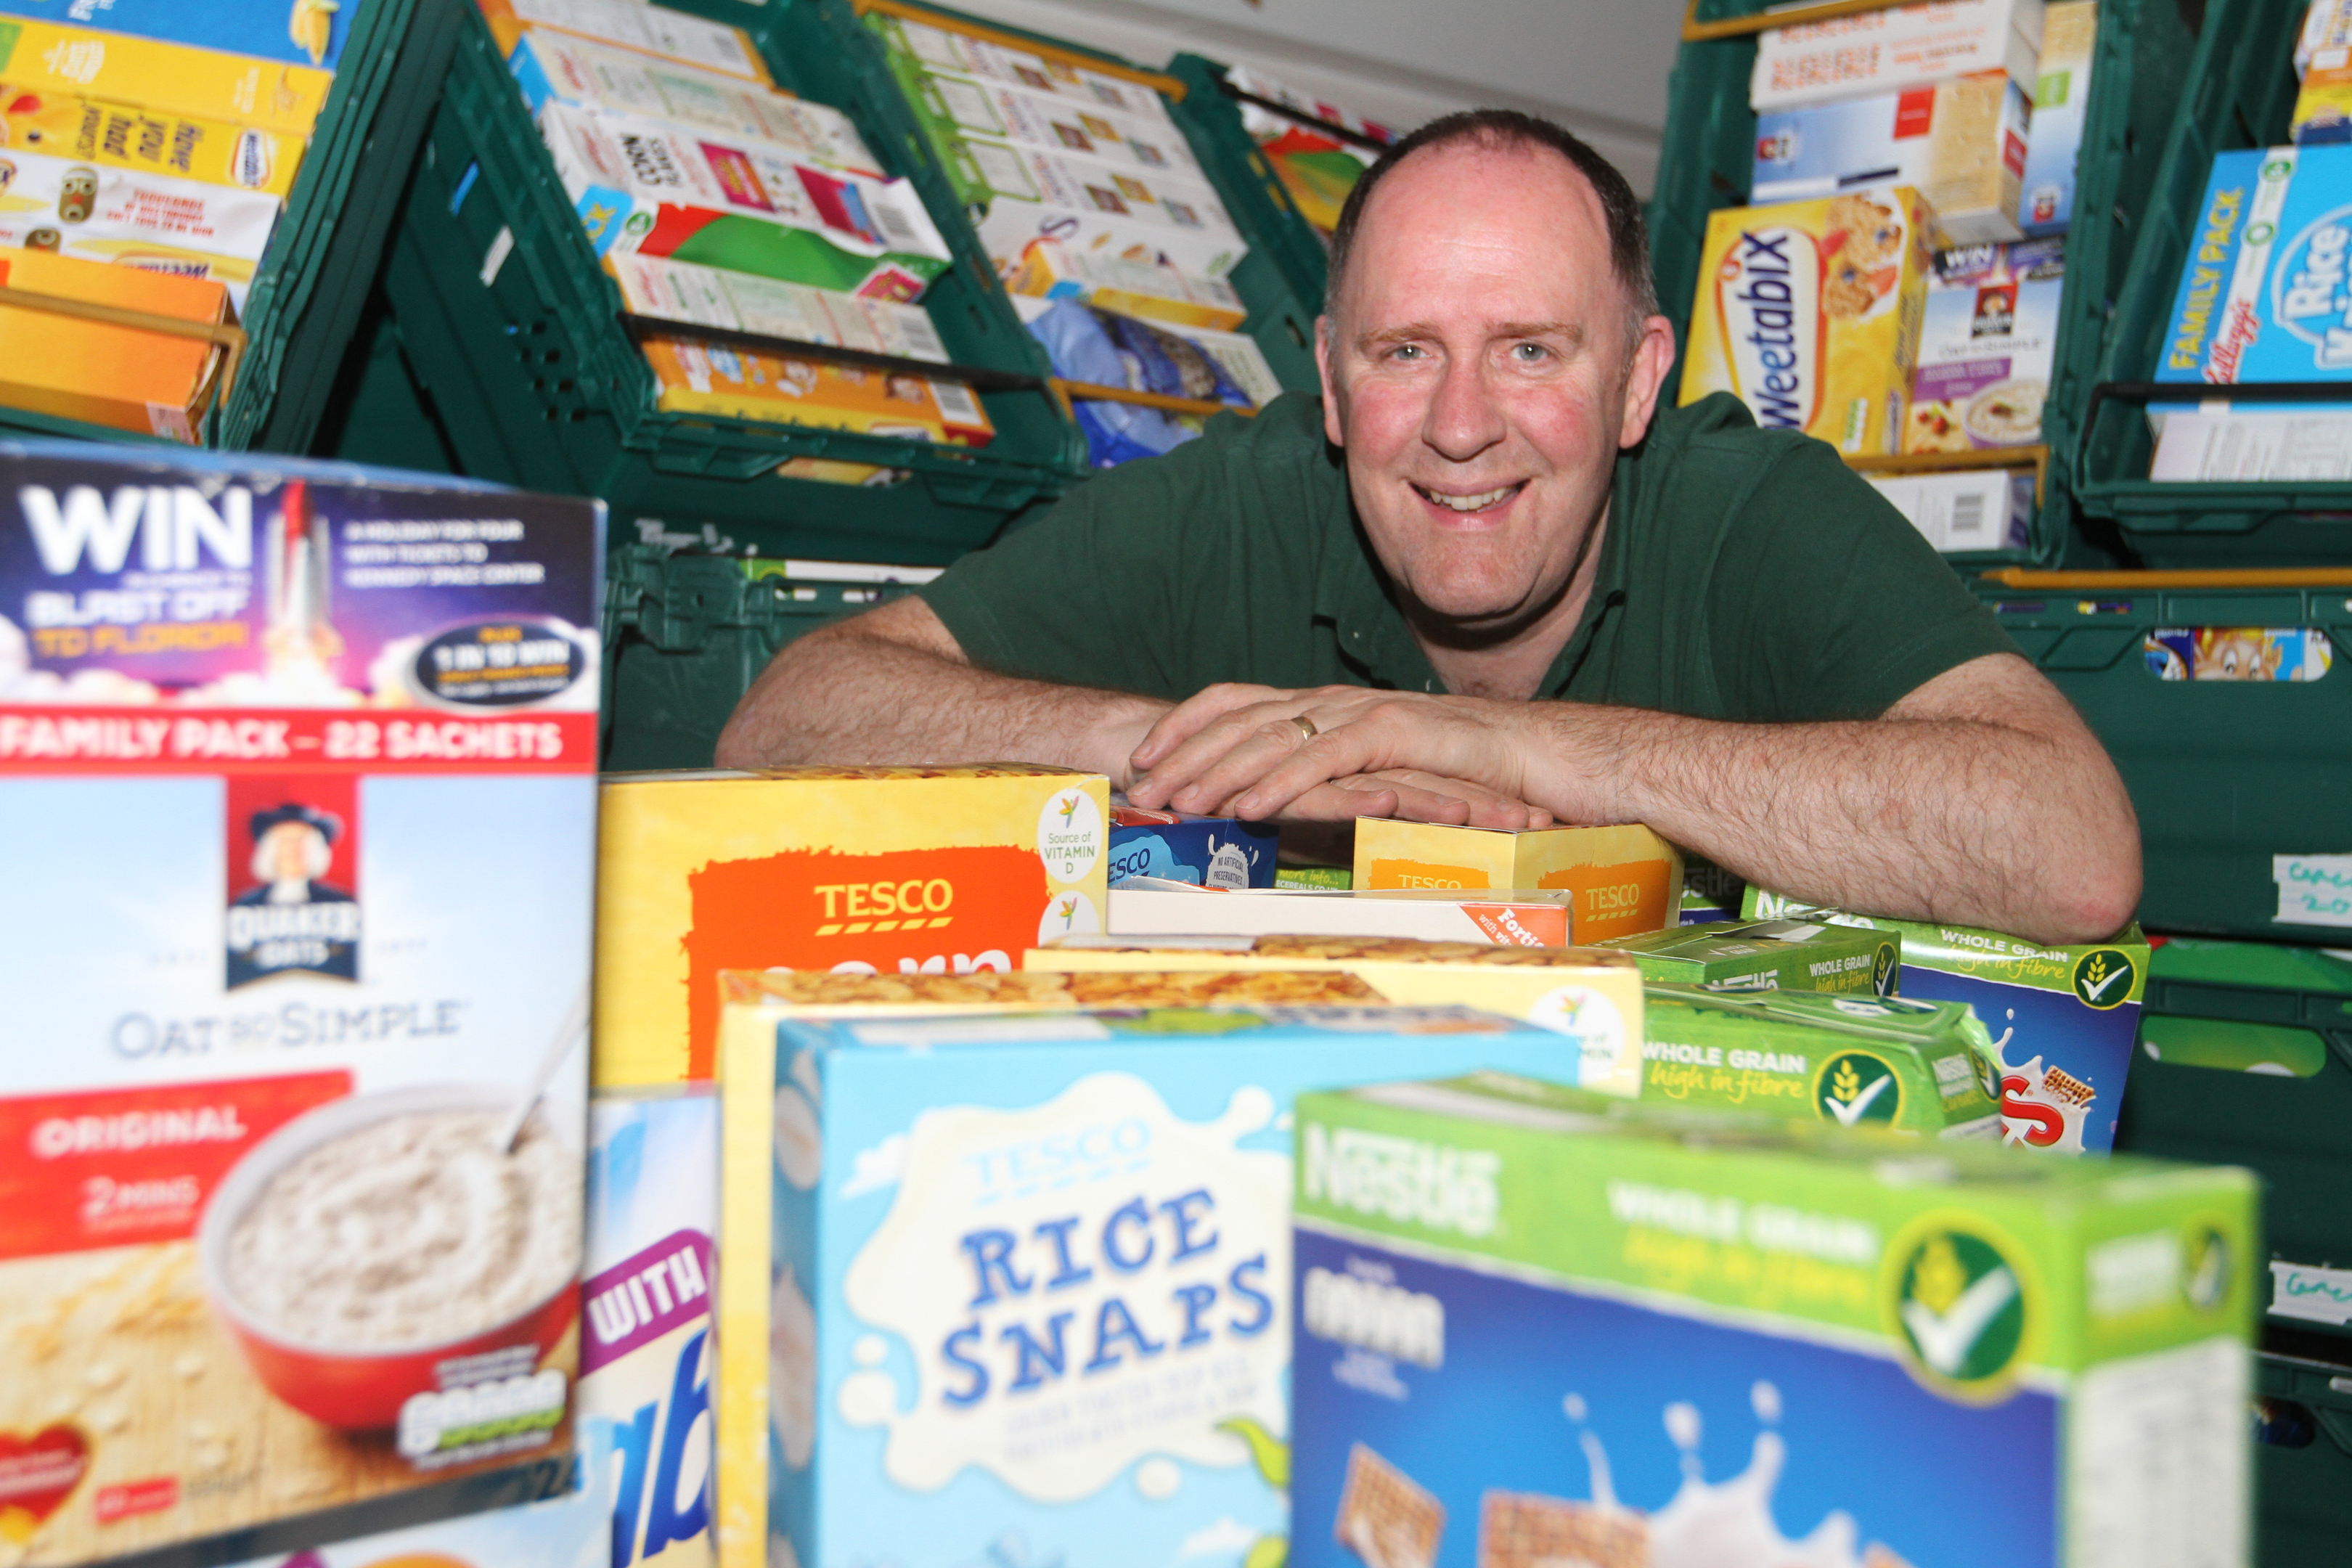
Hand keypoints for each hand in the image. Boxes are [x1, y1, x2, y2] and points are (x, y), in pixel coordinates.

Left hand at [1126, 684, 1554, 825]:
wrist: (1532, 755)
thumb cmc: (1457, 772)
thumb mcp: (1371, 774)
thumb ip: (1323, 781)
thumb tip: (1267, 803)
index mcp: (1323, 704)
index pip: (1236, 699)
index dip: (1185, 722)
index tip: (1142, 752)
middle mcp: (1333, 701)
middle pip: (1240, 717)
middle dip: (1184, 751)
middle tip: (1140, 784)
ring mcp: (1360, 714)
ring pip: (1273, 737)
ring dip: (1219, 769)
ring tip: (1178, 799)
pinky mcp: (1392, 736)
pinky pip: (1324, 761)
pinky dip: (1281, 783)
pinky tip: (1248, 807)